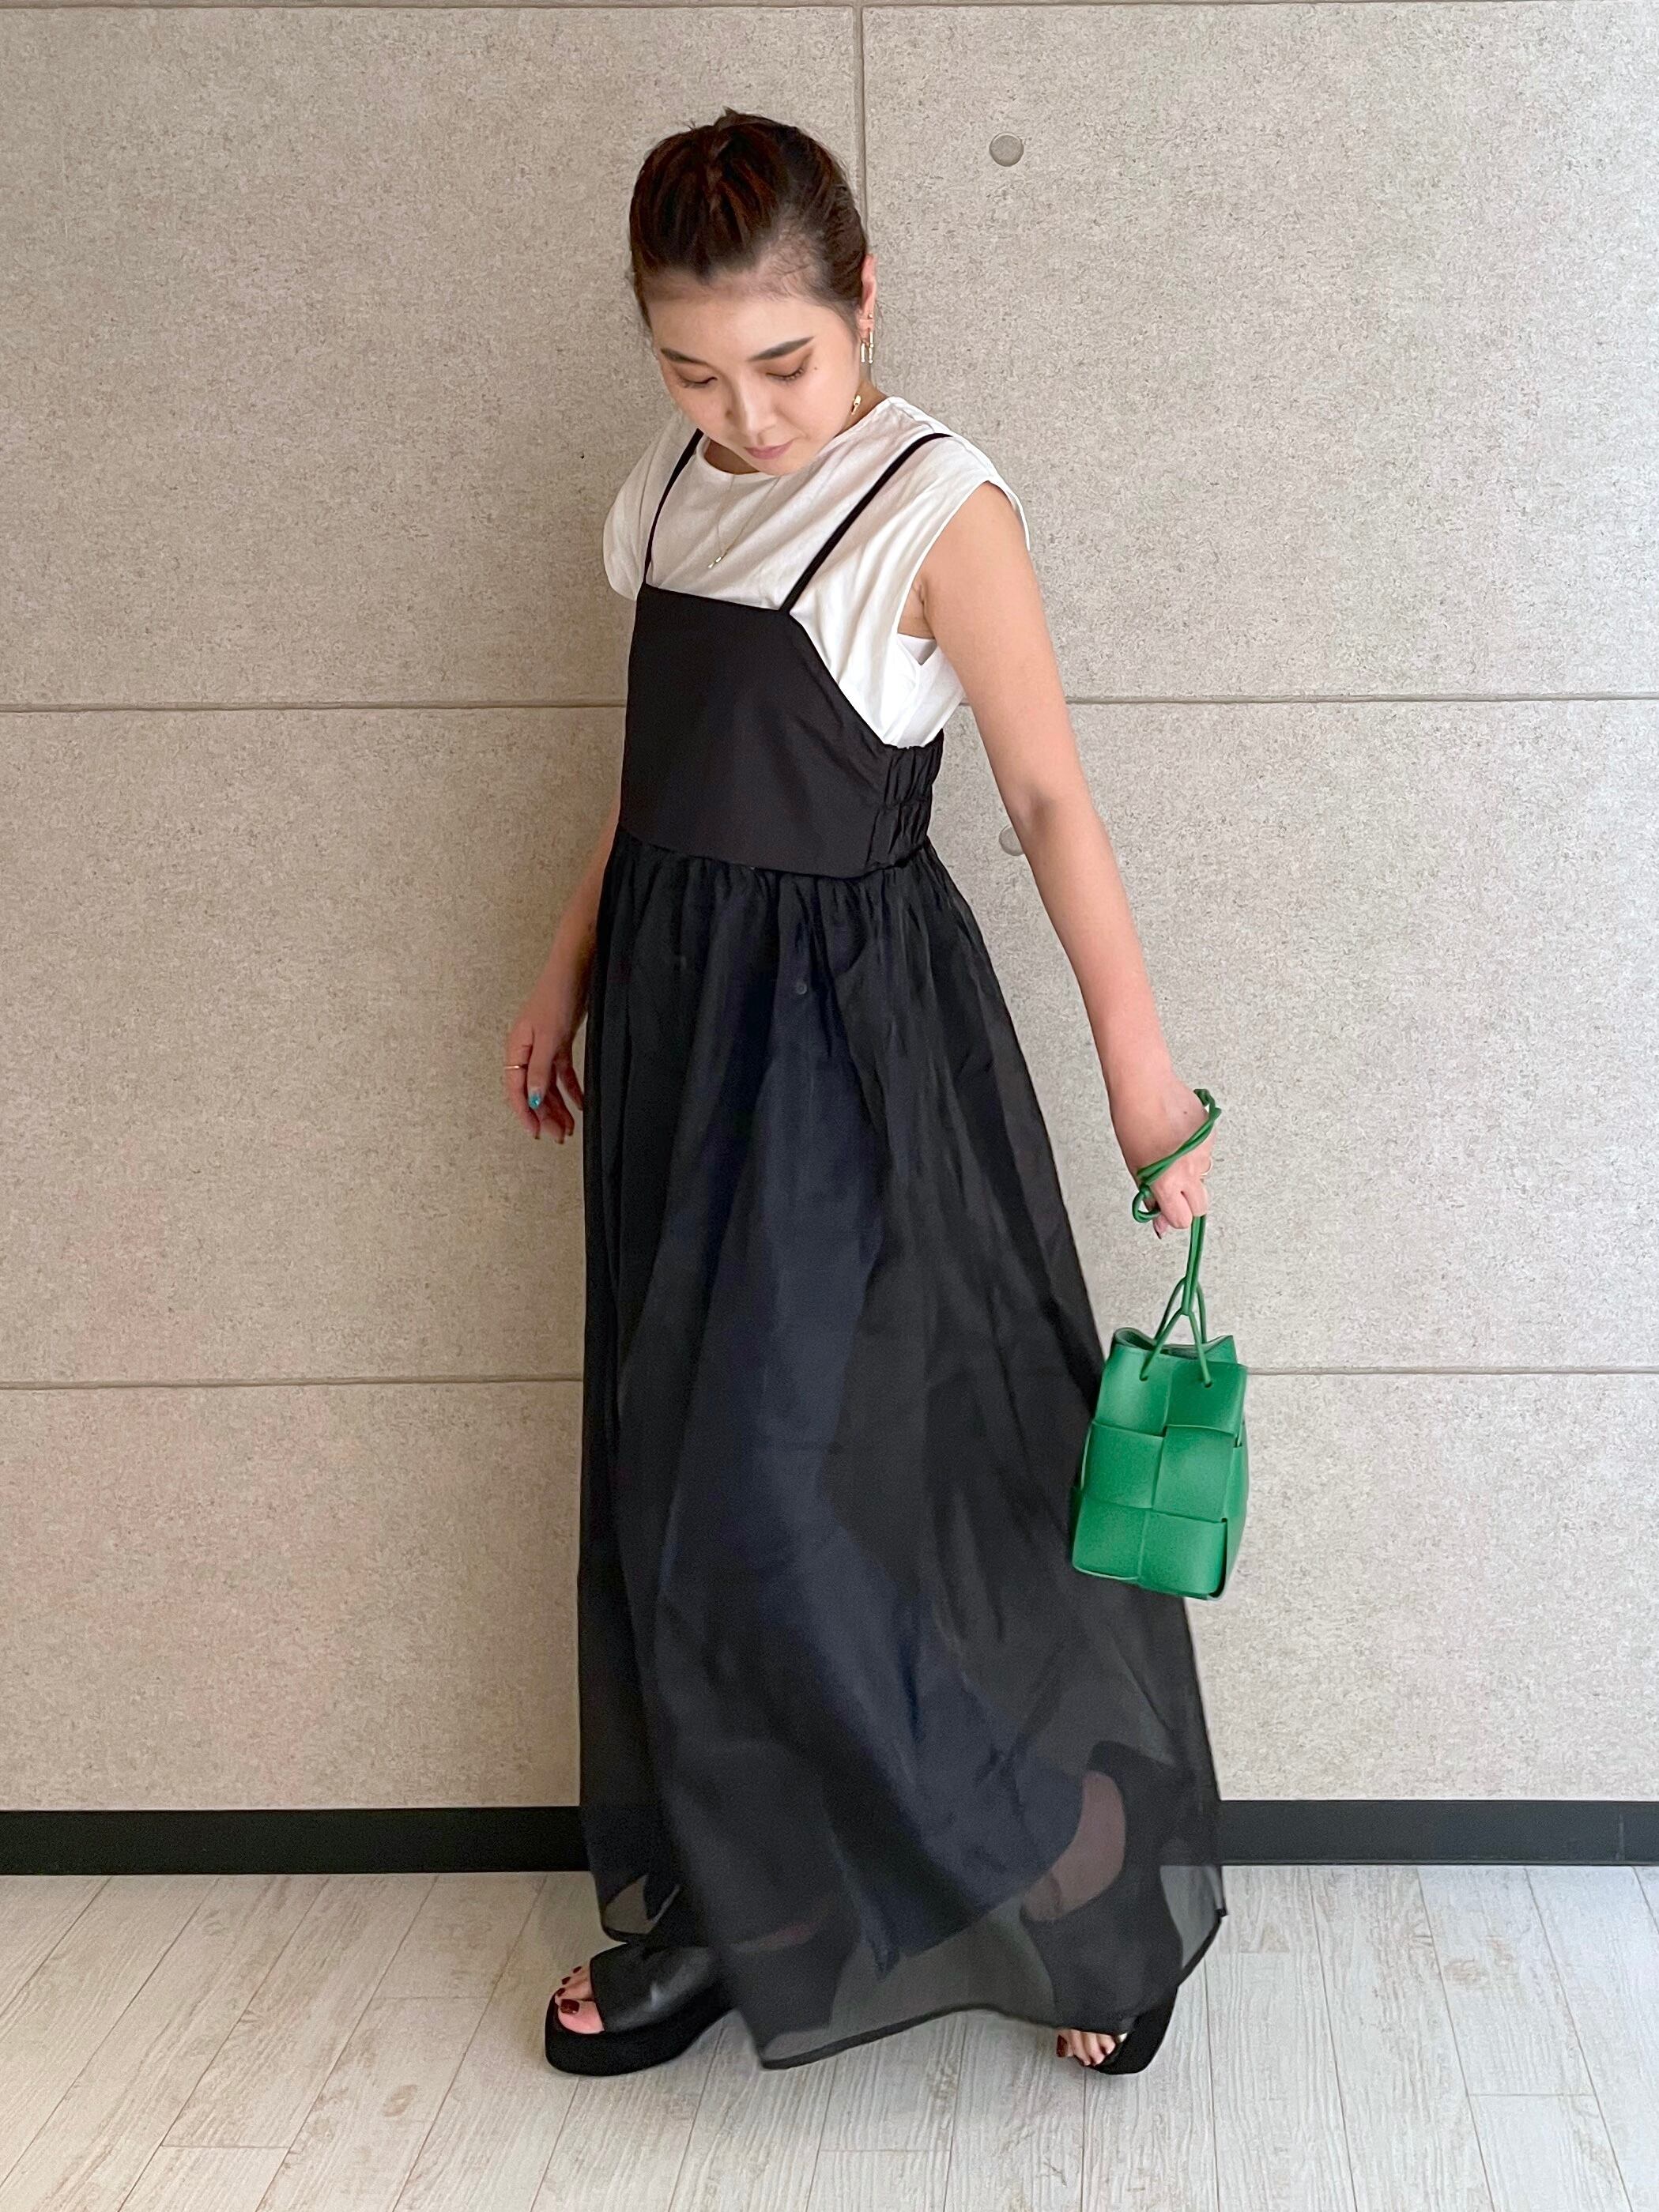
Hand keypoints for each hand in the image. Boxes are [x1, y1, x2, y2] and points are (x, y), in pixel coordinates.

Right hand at [505, 957, 588, 1142]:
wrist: (574, 969)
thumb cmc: (556, 996)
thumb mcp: (549, 1037)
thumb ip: (540, 1070)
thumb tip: (534, 1100)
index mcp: (517, 1049)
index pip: (517, 1089)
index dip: (525, 1113)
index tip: (536, 1133)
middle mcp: (527, 1051)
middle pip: (533, 1091)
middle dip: (545, 1115)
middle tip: (559, 1136)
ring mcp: (544, 1048)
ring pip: (548, 1086)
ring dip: (558, 1107)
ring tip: (569, 1127)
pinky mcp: (559, 1044)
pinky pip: (562, 1074)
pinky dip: (570, 1090)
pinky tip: (580, 1105)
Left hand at [1110, 1071, 1214, 1239]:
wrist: (1145, 1086)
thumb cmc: (1133, 1121)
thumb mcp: (1135, 1167)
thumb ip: (1151, 1198)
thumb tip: (1160, 1224)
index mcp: (1168, 1180)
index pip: (1182, 1219)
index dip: (1173, 1217)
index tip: (1167, 1210)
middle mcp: (1190, 1169)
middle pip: (1201, 1206)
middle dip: (1188, 1201)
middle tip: (1172, 1185)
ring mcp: (1204, 1151)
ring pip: (1203, 1176)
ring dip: (1189, 1171)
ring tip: (1170, 1150)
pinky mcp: (1211, 1134)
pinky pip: (1205, 1153)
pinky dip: (1194, 1149)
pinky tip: (1178, 1135)